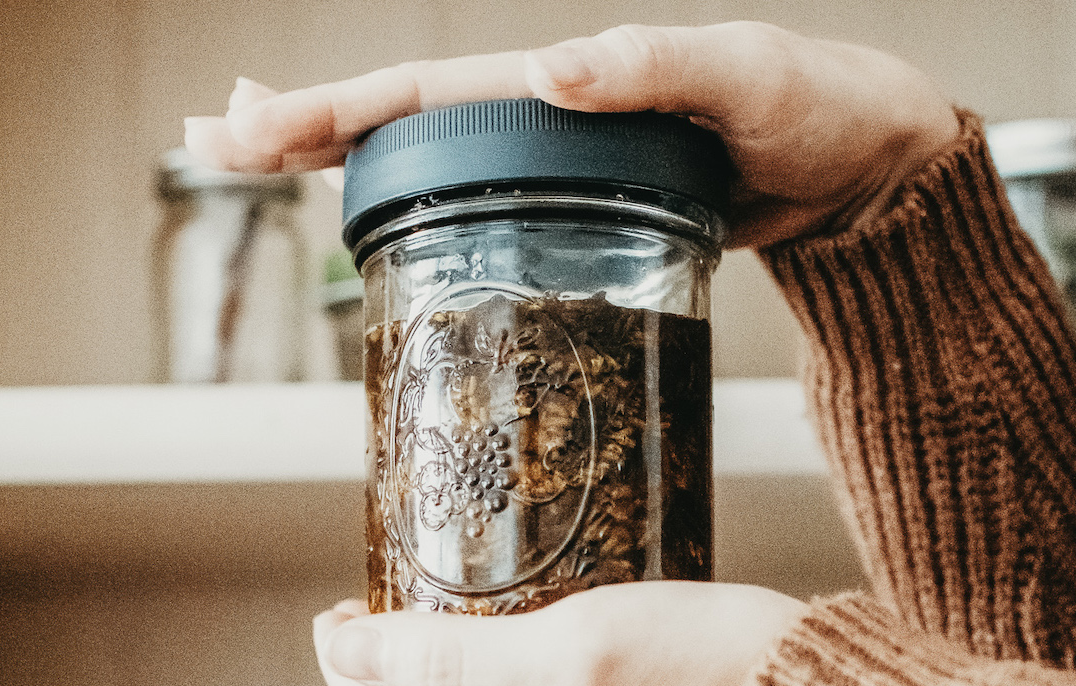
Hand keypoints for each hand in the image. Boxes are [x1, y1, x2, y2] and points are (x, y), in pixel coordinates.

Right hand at [185, 24, 957, 244]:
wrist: (860, 172)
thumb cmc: (818, 110)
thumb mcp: (746, 79)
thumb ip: (657, 68)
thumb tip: (550, 70)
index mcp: (568, 80)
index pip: (427, 91)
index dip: (336, 110)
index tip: (254, 125)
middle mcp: (549, 120)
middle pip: (402, 122)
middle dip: (304, 129)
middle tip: (215, 142)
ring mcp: (561, 169)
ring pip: (429, 168)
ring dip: (341, 170)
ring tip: (264, 168)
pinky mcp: (584, 216)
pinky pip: (483, 213)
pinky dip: (419, 214)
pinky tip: (374, 228)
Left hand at [313, 582, 805, 685]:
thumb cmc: (709, 675)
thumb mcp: (571, 652)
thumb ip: (457, 661)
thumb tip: (352, 656)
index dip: (345, 667)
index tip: (335, 612)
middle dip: (382, 671)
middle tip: (373, 605)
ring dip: (439, 677)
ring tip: (438, 611)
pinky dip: (505, 680)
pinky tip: (535, 636)